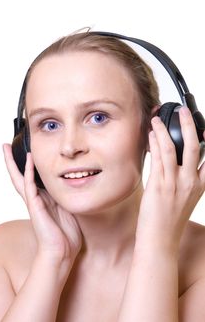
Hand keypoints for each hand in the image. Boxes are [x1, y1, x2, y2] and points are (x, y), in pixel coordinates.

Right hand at [3, 144, 81, 267]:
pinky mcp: (35, 206)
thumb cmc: (67, 235)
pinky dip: (28, 172)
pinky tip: (28, 159)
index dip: (27, 166)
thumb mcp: (69, 210)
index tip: (25, 152)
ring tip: (6, 148)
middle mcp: (36, 199)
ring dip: (14, 162)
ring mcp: (34, 202)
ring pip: (20, 178)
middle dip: (12, 161)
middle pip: (20, 176)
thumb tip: (77, 185)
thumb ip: (67, 198)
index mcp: (44, 200)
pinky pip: (30, 185)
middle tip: (4, 146)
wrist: (61, 253)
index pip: (32, 179)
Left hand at [136, 107, 204, 251]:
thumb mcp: (184, 199)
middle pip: (194, 146)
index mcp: (200, 185)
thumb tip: (174, 160)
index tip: (202, 127)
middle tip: (184, 111)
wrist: (160, 240)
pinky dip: (155, 143)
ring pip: (173, 148)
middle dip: (189, 124)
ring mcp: (175, 183)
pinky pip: (158, 158)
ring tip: (157, 118)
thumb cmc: (169, 221)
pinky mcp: (159, 186)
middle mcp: (190, 182)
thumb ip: (184, 180)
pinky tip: (151, 134)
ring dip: (164, 130)